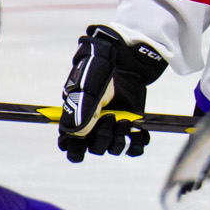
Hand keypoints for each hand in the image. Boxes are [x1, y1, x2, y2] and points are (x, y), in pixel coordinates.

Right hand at [58, 25, 166, 163]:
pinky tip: (139, 131)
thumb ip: (80, 109)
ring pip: (114, 148)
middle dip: (103, 136)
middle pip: (95, 148)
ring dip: (120, 139)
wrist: (125, 60)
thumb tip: (77, 133)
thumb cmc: (100, 70)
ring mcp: (113, 127)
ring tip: (125, 120)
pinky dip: (138, 143)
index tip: (84, 141)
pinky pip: (134, 146)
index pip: (70, 146)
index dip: (75, 149)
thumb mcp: (87, 87)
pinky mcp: (131, 125)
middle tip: (111, 116)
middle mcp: (94, 127)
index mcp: (76, 119)